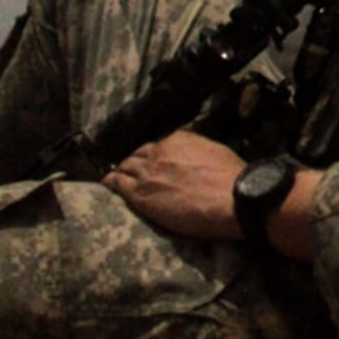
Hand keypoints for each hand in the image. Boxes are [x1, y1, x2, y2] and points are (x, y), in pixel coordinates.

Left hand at [100, 131, 244, 241]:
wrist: (231, 199)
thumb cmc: (232, 178)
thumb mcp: (216, 151)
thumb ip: (198, 149)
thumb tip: (195, 156)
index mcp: (178, 139)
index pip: (157, 144)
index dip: (152, 154)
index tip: (152, 162)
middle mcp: (159, 151)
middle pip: (138, 154)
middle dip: (134, 161)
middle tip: (131, 171)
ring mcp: (147, 172)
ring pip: (125, 167)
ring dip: (121, 171)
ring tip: (116, 178)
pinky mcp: (140, 194)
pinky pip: (117, 183)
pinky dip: (110, 182)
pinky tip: (106, 184)